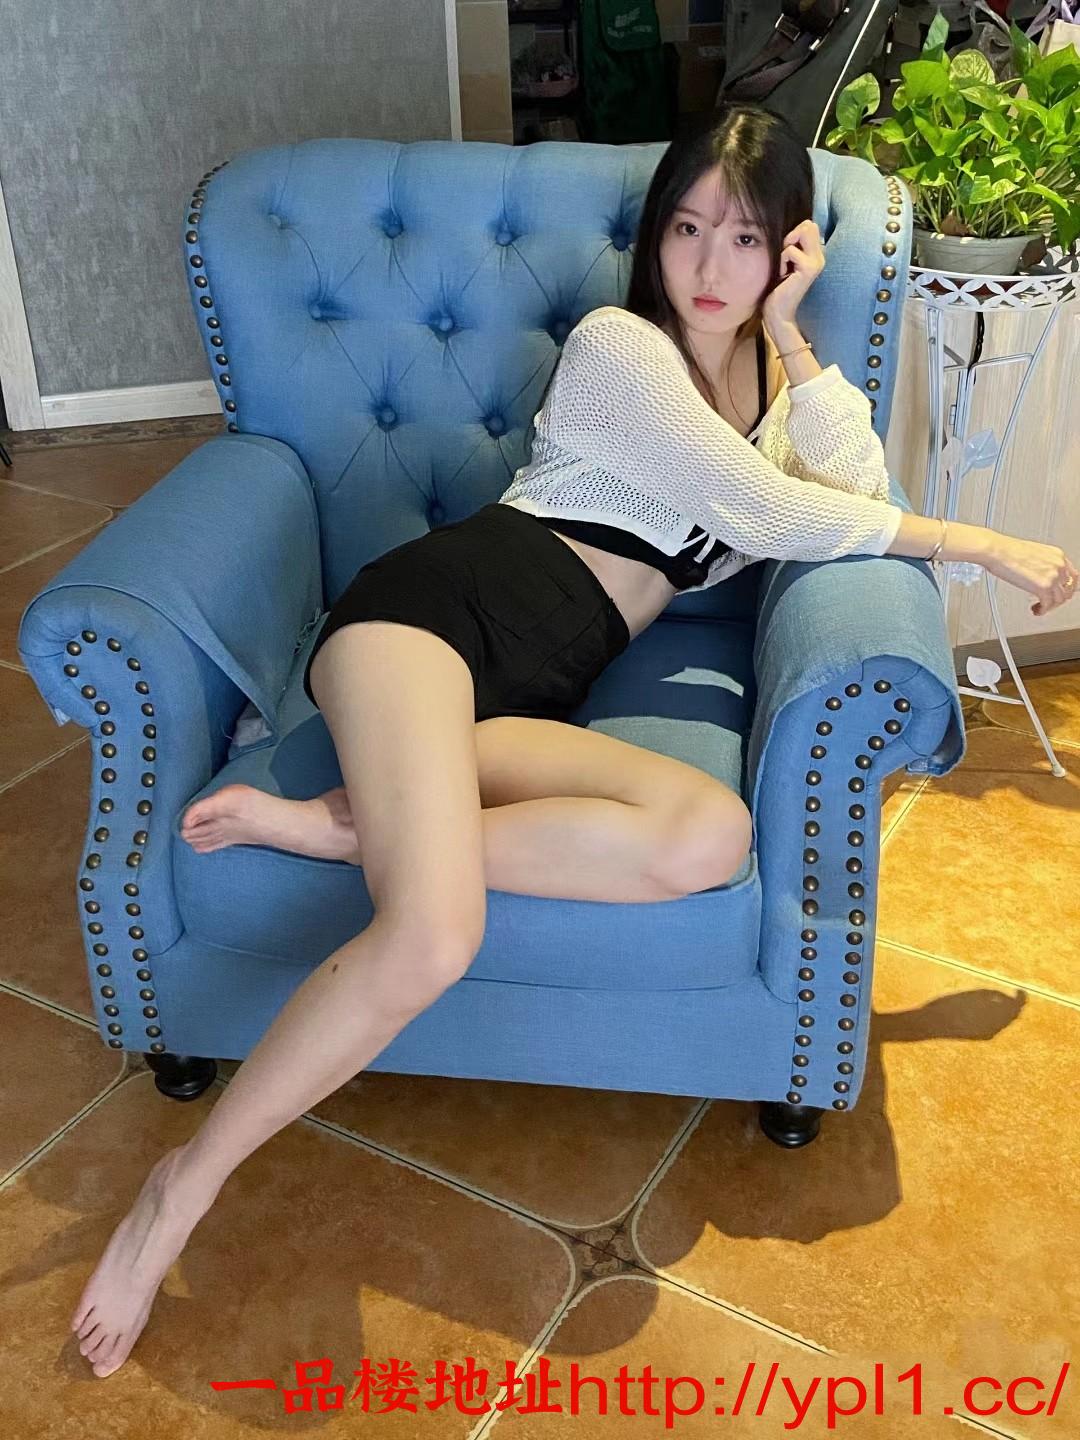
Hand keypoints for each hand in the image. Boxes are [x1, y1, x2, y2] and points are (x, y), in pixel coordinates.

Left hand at [761, 220, 825, 334]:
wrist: (777, 313)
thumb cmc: (776, 288)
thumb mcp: (783, 261)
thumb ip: (790, 244)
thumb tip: (791, 228)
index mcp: (815, 254)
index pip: (808, 225)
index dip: (793, 233)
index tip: (785, 254)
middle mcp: (819, 256)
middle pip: (808, 225)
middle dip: (790, 236)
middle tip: (784, 258)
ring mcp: (816, 262)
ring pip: (801, 233)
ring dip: (784, 250)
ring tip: (783, 268)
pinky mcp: (809, 268)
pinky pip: (789, 250)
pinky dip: (780, 261)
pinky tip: (782, 276)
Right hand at [983, 533, 1079, 615]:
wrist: (997, 551)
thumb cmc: (1007, 550)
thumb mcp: (1033, 553)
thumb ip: (1042, 565)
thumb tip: (1040, 575)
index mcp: (1058, 555)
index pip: (1072, 576)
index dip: (1067, 588)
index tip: (1059, 593)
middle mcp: (1058, 565)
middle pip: (1069, 589)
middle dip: (1059, 598)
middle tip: (1049, 603)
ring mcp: (1053, 576)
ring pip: (1060, 599)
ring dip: (1050, 606)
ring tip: (1040, 607)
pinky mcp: (1043, 588)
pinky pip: (1048, 605)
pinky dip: (1042, 610)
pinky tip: (1036, 610)